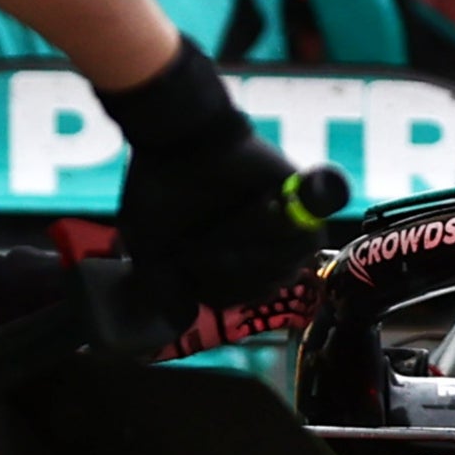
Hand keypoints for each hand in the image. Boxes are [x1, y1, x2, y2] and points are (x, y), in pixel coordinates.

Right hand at [102, 44, 313, 316]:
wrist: (178, 137)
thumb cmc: (159, 187)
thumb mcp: (147, 245)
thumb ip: (161, 286)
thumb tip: (181, 317)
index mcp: (226, 258)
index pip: (237, 297)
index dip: (219, 289)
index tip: (192, 260)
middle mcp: (257, 246)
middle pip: (265, 287)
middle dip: (234, 270)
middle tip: (206, 239)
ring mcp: (281, 225)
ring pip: (286, 266)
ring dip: (254, 249)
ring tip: (232, 219)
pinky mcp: (300, 199)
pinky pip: (307, 234)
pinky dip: (281, 229)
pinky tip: (258, 206)